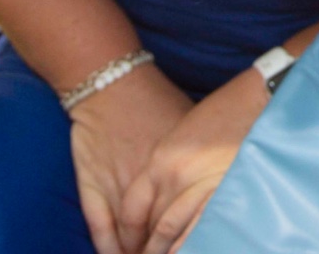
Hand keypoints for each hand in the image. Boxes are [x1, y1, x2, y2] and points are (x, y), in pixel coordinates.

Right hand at [70, 64, 193, 253]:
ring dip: (138, 252)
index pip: (186, 211)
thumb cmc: (155, 100)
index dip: (189, 233)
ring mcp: (117, 182)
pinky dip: (108, 247)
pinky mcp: (92, 183)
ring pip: (129, 234)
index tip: (195, 245)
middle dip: (164, 250)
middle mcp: (147, 177)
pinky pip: (100, 227)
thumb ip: (201, 155)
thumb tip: (226, 176)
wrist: (112, 82)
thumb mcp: (187, 124)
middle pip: (159, 228)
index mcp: (174, 163)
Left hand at [118, 17, 318, 253]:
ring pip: (173, 235)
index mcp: (160, 159)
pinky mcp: (228, 190)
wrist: (262, 93)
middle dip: (148, 250)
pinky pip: (203, 230)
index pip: (131, 211)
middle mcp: (175, 175)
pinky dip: (195, 244)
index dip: (129, 235)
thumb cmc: (226, 111)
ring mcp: (202, 185)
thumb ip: (170, 170)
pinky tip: (196, 248)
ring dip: (168, 252)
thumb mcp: (185, 134)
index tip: (133, 247)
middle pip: (152, 226)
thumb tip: (164, 206)